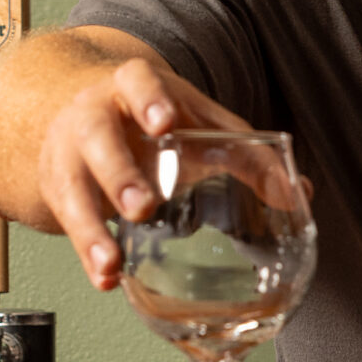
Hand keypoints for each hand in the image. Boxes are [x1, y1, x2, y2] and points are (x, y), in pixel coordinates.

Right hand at [38, 56, 251, 289]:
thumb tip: (301, 193)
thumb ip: (248, 154)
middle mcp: (94, 116)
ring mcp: (70, 154)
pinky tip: (105, 279)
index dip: (149, 99)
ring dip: (90, 230)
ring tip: (112, 262)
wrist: (80, 117)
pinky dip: (87, 254)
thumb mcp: (200, 124)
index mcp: (134, 87)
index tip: (163, 123)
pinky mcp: (60, 191)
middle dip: (118, 173)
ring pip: (72, 188)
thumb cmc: (157, 121)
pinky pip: (68, 225)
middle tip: (141, 206)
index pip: (137, 82)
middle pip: (98, 138)